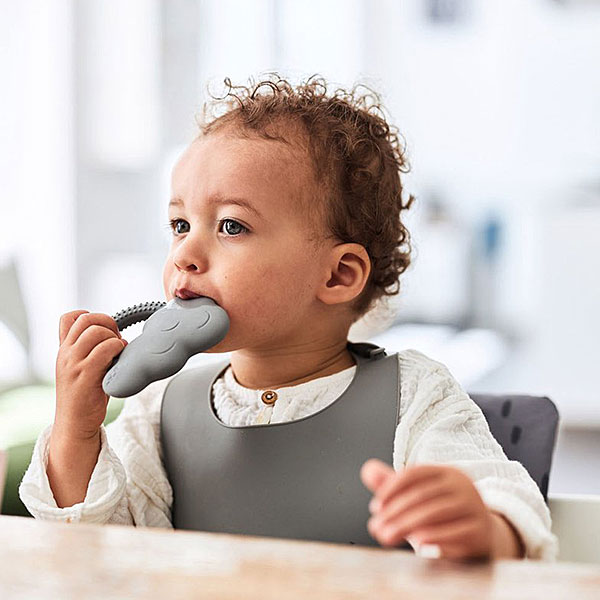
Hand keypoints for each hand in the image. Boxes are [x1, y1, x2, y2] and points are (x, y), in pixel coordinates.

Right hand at [53, 310, 126, 441]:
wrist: (74, 424)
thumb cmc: (85, 395)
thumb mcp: (81, 367)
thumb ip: (90, 350)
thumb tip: (114, 332)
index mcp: (64, 350)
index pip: (69, 318)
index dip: (91, 316)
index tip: (105, 329)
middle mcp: (65, 354)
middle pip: (86, 319)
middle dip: (107, 323)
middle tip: (116, 338)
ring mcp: (73, 364)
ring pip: (96, 332)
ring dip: (114, 338)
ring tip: (118, 351)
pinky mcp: (85, 376)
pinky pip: (104, 350)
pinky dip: (117, 349)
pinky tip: (120, 360)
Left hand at [360, 458, 494, 559]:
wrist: (484, 536)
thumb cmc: (445, 515)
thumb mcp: (420, 497)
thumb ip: (393, 484)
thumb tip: (367, 470)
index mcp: (446, 472)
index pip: (414, 474)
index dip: (391, 489)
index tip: (375, 507)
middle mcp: (462, 486)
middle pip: (422, 495)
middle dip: (394, 512)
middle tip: (376, 527)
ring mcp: (474, 508)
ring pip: (435, 513)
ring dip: (406, 526)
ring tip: (387, 536)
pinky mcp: (480, 531)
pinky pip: (455, 534)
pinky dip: (434, 538)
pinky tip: (417, 545)